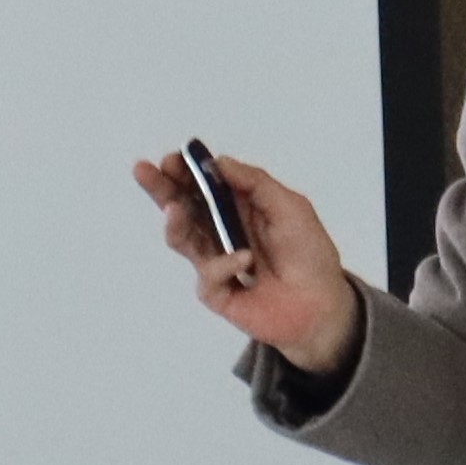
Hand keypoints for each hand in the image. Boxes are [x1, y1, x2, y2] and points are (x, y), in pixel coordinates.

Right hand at [131, 148, 359, 377]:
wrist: (323, 305)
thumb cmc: (309, 253)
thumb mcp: (291, 207)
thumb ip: (256, 183)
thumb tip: (219, 162)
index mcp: (236, 207)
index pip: (201, 184)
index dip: (183, 170)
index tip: (171, 159)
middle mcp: (219, 231)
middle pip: (180, 207)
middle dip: (160, 188)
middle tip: (143, 170)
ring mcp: (214, 262)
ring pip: (181, 239)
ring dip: (174, 222)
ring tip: (173, 209)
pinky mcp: (216, 292)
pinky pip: (208, 274)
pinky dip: (225, 263)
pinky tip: (246, 260)